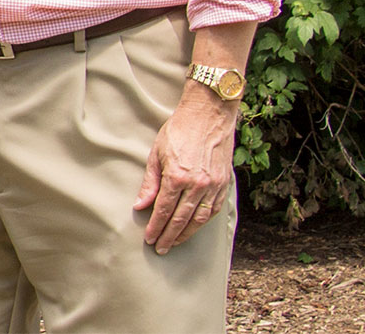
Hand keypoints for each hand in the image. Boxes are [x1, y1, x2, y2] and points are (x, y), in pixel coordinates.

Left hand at [133, 88, 238, 253]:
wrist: (208, 115)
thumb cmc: (179, 131)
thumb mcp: (157, 153)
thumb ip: (150, 182)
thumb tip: (140, 205)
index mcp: (177, 177)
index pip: (163, 210)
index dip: (156, 227)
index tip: (149, 238)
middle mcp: (197, 185)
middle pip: (180, 219)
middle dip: (169, 236)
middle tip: (160, 248)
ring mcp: (212, 186)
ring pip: (199, 219)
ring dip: (186, 234)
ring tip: (175, 243)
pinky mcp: (223, 184)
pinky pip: (212, 210)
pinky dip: (202, 222)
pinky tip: (194, 227)